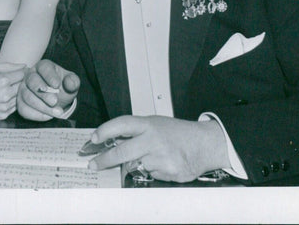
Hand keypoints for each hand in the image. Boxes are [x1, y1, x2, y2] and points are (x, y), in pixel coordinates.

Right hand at [0, 63, 25, 119]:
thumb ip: (9, 66)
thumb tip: (24, 65)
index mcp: (3, 80)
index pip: (23, 74)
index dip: (21, 72)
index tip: (19, 72)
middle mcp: (5, 94)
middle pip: (23, 86)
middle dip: (19, 82)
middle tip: (12, 80)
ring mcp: (5, 106)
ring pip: (19, 97)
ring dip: (15, 93)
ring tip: (4, 89)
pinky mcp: (3, 115)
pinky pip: (14, 107)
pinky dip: (10, 102)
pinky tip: (1, 98)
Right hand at [17, 59, 79, 120]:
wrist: (57, 98)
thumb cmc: (63, 87)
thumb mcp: (71, 83)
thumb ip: (72, 82)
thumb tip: (70, 83)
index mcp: (43, 66)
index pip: (43, 68)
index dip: (49, 76)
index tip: (57, 85)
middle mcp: (30, 75)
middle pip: (32, 82)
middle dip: (43, 93)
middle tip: (54, 101)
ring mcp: (23, 88)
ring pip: (27, 96)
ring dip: (41, 106)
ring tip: (56, 112)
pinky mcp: (20, 101)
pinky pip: (23, 109)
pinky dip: (35, 114)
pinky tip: (47, 116)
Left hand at [86, 115, 228, 181]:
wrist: (204, 144)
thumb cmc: (178, 133)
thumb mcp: (155, 124)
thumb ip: (136, 131)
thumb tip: (111, 140)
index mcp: (148, 124)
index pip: (121, 124)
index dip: (105, 131)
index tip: (93, 139)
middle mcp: (153, 139)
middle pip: (121, 152)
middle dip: (104, 159)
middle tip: (93, 164)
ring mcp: (161, 156)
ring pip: (135, 166)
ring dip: (137, 165)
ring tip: (151, 157)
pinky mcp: (169, 171)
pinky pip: (150, 175)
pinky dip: (153, 171)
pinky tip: (163, 164)